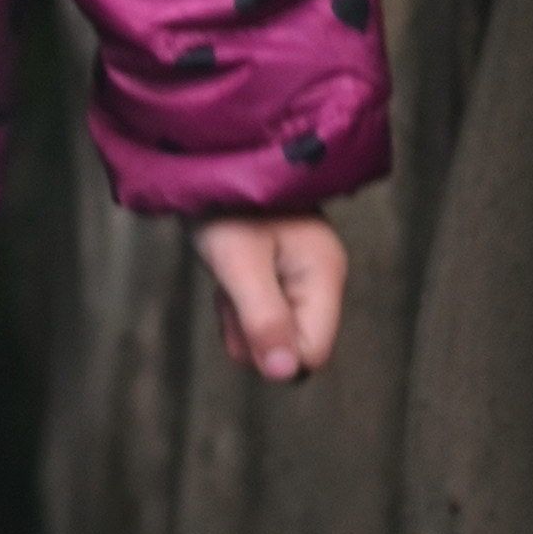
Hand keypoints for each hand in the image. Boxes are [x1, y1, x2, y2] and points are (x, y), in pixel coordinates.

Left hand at [196, 211, 346, 383]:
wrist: (208, 158)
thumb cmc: (224, 204)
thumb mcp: (238, 263)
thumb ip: (263, 318)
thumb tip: (284, 374)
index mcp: (324, 274)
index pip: (313, 352)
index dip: (274, 349)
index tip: (243, 313)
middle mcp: (320, 279)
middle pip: (292, 346)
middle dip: (253, 332)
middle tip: (231, 290)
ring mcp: (301, 275)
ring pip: (273, 332)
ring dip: (241, 317)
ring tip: (228, 276)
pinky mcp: (281, 272)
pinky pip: (261, 311)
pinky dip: (238, 301)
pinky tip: (229, 273)